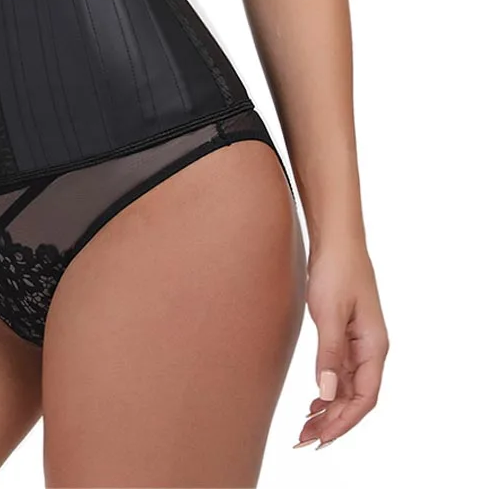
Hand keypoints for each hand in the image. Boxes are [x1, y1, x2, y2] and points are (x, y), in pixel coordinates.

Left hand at [294, 241, 388, 448]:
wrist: (336, 239)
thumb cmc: (336, 271)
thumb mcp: (329, 312)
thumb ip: (329, 354)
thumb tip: (327, 393)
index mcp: (375, 346)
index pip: (365, 397)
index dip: (344, 421)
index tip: (321, 438)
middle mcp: (371, 349)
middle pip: (357, 397)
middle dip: (333, 422)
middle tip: (304, 440)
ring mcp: (359, 342)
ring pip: (348, 387)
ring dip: (329, 408)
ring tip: (305, 427)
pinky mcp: (345, 333)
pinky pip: (341, 371)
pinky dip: (328, 389)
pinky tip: (314, 400)